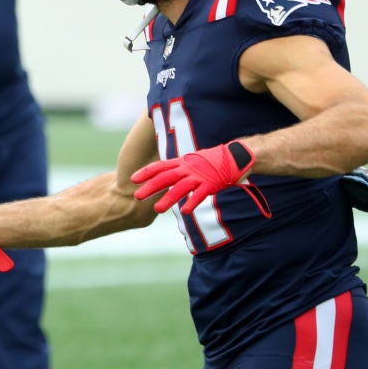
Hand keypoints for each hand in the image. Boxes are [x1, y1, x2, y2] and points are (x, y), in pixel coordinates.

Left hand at [131, 141, 254, 214]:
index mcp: (182, 163)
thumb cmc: (212, 161)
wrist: (235, 157)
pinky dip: (193, 202)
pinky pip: (200, 194)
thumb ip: (179, 170)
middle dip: (150, 187)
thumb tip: (165, 177)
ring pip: (180, 188)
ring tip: (157, 209)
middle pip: (165, 178)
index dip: (146, 172)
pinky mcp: (211, 184)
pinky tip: (185, 211)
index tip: (132, 179)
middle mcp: (188, 168)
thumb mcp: (192, 163)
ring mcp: (199, 176)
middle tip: (137, 196)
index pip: (160, 167)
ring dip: (168, 199)